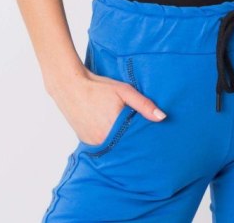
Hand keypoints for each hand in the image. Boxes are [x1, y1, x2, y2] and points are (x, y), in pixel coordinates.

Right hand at [49, 68, 166, 145]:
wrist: (70, 86)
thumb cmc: (99, 87)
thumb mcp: (124, 91)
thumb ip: (144, 105)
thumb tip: (162, 117)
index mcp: (114, 130)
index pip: (134, 143)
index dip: (142, 142)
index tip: (152, 144)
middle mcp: (102, 141)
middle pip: (123, 146)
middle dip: (132, 143)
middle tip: (142, 140)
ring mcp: (92, 143)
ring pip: (112, 146)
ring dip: (119, 142)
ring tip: (126, 135)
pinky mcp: (85, 141)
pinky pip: (101, 145)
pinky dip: (108, 140)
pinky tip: (110, 131)